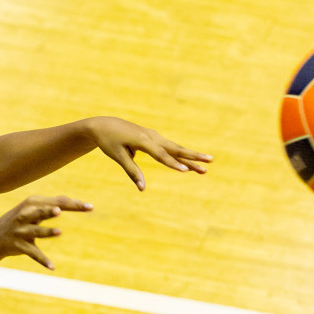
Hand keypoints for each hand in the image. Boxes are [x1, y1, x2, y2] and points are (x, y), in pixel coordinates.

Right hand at [0, 195, 91, 270]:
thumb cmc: (21, 220)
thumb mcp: (33, 210)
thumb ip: (52, 206)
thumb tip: (74, 202)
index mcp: (32, 203)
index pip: (56, 202)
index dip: (73, 205)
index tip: (90, 207)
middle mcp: (25, 215)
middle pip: (41, 212)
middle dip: (49, 212)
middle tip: (59, 211)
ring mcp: (21, 231)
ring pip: (36, 231)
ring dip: (47, 232)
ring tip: (59, 232)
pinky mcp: (18, 246)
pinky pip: (33, 254)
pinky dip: (43, 260)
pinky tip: (52, 267)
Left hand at [87, 116, 211, 190]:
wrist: (103, 125)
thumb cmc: (109, 141)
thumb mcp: (118, 156)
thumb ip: (132, 171)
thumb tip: (142, 188)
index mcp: (142, 140)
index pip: (161, 155)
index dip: (173, 164)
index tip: (187, 171)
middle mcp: (151, 136)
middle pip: (175, 148)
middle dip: (193, 157)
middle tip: (210, 162)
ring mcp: (154, 135)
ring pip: (175, 147)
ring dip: (191, 155)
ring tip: (207, 163)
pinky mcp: (153, 137)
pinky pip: (170, 147)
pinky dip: (181, 153)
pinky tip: (190, 161)